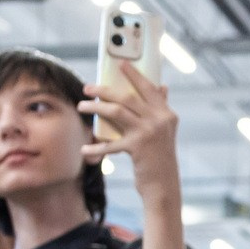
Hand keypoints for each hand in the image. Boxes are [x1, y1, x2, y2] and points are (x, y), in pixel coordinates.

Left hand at [83, 63, 180, 199]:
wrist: (164, 186)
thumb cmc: (160, 157)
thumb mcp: (165, 131)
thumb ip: (162, 108)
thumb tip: (162, 86)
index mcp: (167, 114)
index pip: (148, 88)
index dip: (134, 74)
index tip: (120, 63)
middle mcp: (160, 120)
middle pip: (127, 97)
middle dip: (104, 90)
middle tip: (88, 87)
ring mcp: (149, 133)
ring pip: (117, 112)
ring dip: (96, 107)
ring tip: (82, 106)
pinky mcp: (138, 148)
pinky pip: (111, 144)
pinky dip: (97, 147)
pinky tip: (85, 149)